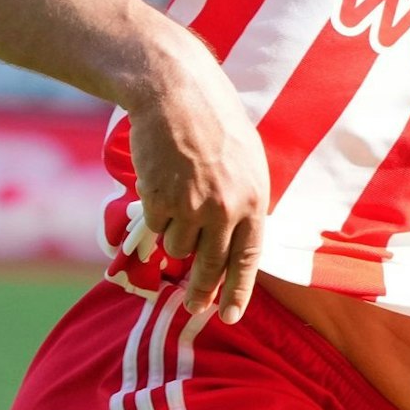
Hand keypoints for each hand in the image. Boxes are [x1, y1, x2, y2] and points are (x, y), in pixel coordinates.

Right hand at [124, 53, 269, 324]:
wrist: (177, 93)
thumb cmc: (216, 122)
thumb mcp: (248, 162)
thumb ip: (244, 202)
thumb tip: (236, 242)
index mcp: (254, 199)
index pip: (249, 259)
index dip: (238, 291)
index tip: (231, 316)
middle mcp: (225, 208)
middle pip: (211, 266)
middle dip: (201, 291)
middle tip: (194, 305)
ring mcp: (190, 206)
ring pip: (178, 248)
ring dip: (175, 238)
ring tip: (179, 203)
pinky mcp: (159, 200)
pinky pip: (155, 227)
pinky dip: (155, 217)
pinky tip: (161, 187)